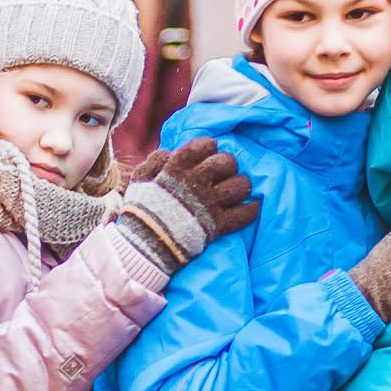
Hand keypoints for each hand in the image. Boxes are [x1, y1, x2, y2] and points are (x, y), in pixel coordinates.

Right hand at [115, 137, 257, 274]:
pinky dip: (251, 210)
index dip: (209, 147)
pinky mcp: (217, 225)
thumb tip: (169, 152)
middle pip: (227, 162)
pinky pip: (244, 214)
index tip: (208, 154)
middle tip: (225, 172)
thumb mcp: (139, 180)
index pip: (204, 145)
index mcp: (177, 168)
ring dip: (242, 185)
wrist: (143, 244)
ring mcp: (209, 204)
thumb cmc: (140, 210)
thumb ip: (154, 162)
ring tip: (238, 189)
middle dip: (228, 165)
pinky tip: (252, 206)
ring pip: (240, 186)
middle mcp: (196, 182)